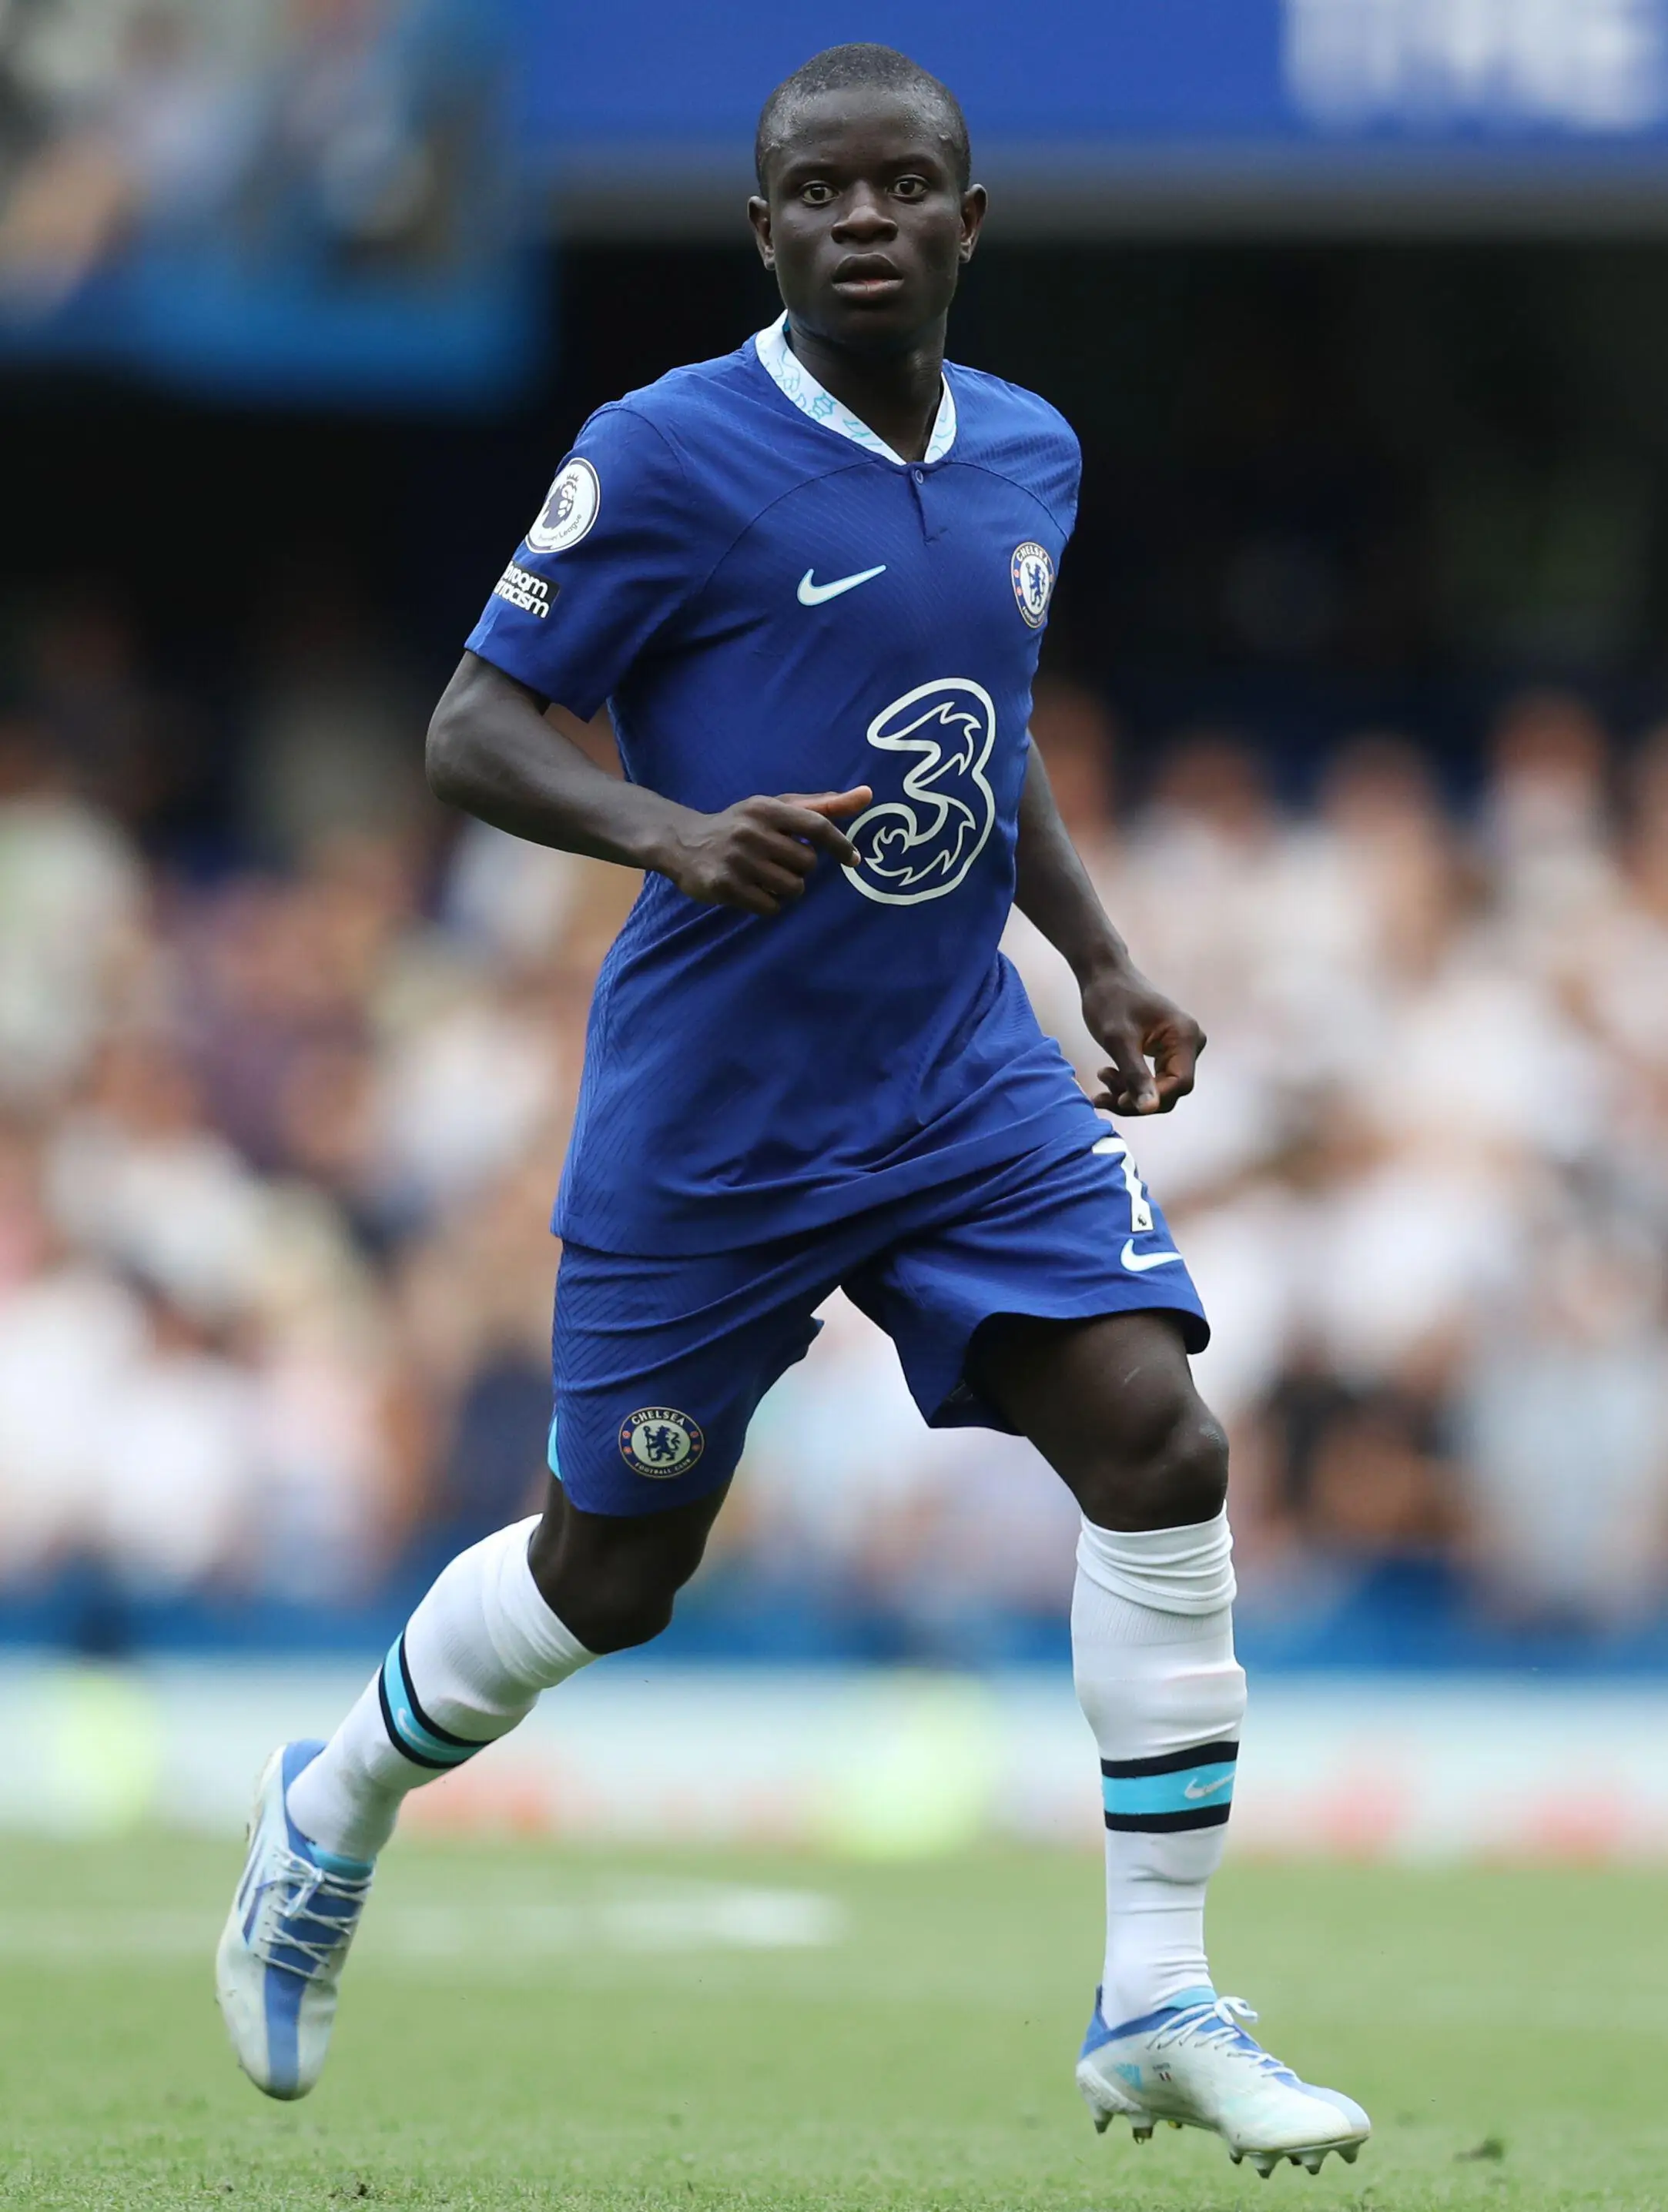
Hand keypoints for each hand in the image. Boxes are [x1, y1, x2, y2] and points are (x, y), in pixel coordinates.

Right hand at [660, 787, 871, 916]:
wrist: (683, 842)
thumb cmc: (741, 825)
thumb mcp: (776, 808)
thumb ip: (822, 805)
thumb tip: (867, 795)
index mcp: (767, 808)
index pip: (817, 825)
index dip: (840, 844)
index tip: (853, 859)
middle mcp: (751, 831)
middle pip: (807, 864)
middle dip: (801, 869)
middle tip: (781, 863)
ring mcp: (737, 860)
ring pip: (792, 888)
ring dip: (787, 889)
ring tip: (767, 877)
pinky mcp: (725, 887)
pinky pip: (770, 907)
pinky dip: (769, 904)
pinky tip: (754, 891)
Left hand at [1080, 962, 1205, 1115]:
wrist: (1104, 974)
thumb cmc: (1109, 999)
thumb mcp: (1118, 1040)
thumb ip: (1135, 1075)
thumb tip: (1150, 1109)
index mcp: (1186, 1036)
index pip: (1179, 1084)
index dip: (1151, 1099)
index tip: (1118, 1099)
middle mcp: (1191, 1042)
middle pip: (1170, 1090)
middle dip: (1135, 1097)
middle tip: (1102, 1094)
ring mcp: (1181, 1046)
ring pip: (1159, 1087)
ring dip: (1129, 1091)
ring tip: (1101, 1076)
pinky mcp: (1168, 1050)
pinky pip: (1154, 1077)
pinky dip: (1129, 1082)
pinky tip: (1106, 1076)